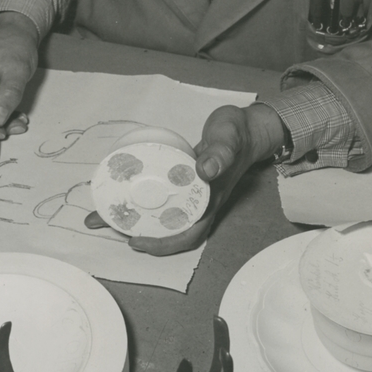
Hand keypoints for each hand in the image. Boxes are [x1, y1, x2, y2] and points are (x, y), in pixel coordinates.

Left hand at [127, 102, 286, 255]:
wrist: (248, 128)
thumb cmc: (238, 132)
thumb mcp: (228, 136)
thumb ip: (220, 151)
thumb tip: (205, 170)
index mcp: (212, 198)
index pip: (190, 233)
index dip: (165, 243)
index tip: (138, 240)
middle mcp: (204, 201)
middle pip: (179, 234)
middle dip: (151, 240)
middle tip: (124, 233)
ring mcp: (197, 194)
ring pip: (173, 220)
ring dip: (150, 225)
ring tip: (123, 220)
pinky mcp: (189, 183)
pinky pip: (170, 202)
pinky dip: (153, 206)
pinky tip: (136, 198)